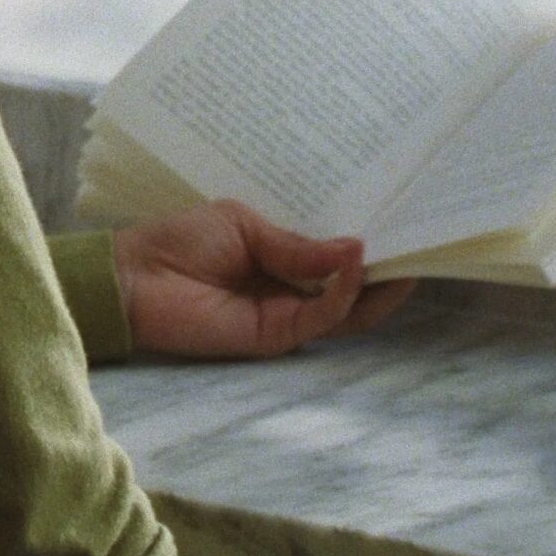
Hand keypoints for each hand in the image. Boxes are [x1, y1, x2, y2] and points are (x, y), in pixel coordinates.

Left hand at [112, 199, 416, 359]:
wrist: (134, 278)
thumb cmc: (179, 241)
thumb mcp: (245, 225)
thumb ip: (297, 245)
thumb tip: (356, 247)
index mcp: (281, 255)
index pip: (334, 254)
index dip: (367, 242)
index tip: (402, 219)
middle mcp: (290, 287)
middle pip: (350, 285)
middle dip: (385, 267)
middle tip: (421, 239)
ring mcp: (286, 314)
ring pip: (345, 309)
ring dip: (375, 286)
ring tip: (403, 256)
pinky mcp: (275, 335)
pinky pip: (320, 318)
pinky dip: (340, 295)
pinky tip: (352, 266)